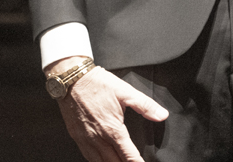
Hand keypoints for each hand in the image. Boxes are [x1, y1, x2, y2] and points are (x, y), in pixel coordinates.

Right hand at [53, 62, 167, 161]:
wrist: (70, 77)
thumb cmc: (97, 83)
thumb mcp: (124, 91)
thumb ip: (145, 105)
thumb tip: (162, 115)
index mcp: (113, 129)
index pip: (129, 156)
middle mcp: (98, 138)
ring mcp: (85, 139)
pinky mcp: (76, 136)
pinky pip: (87, 156)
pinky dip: (97, 161)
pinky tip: (102, 160)